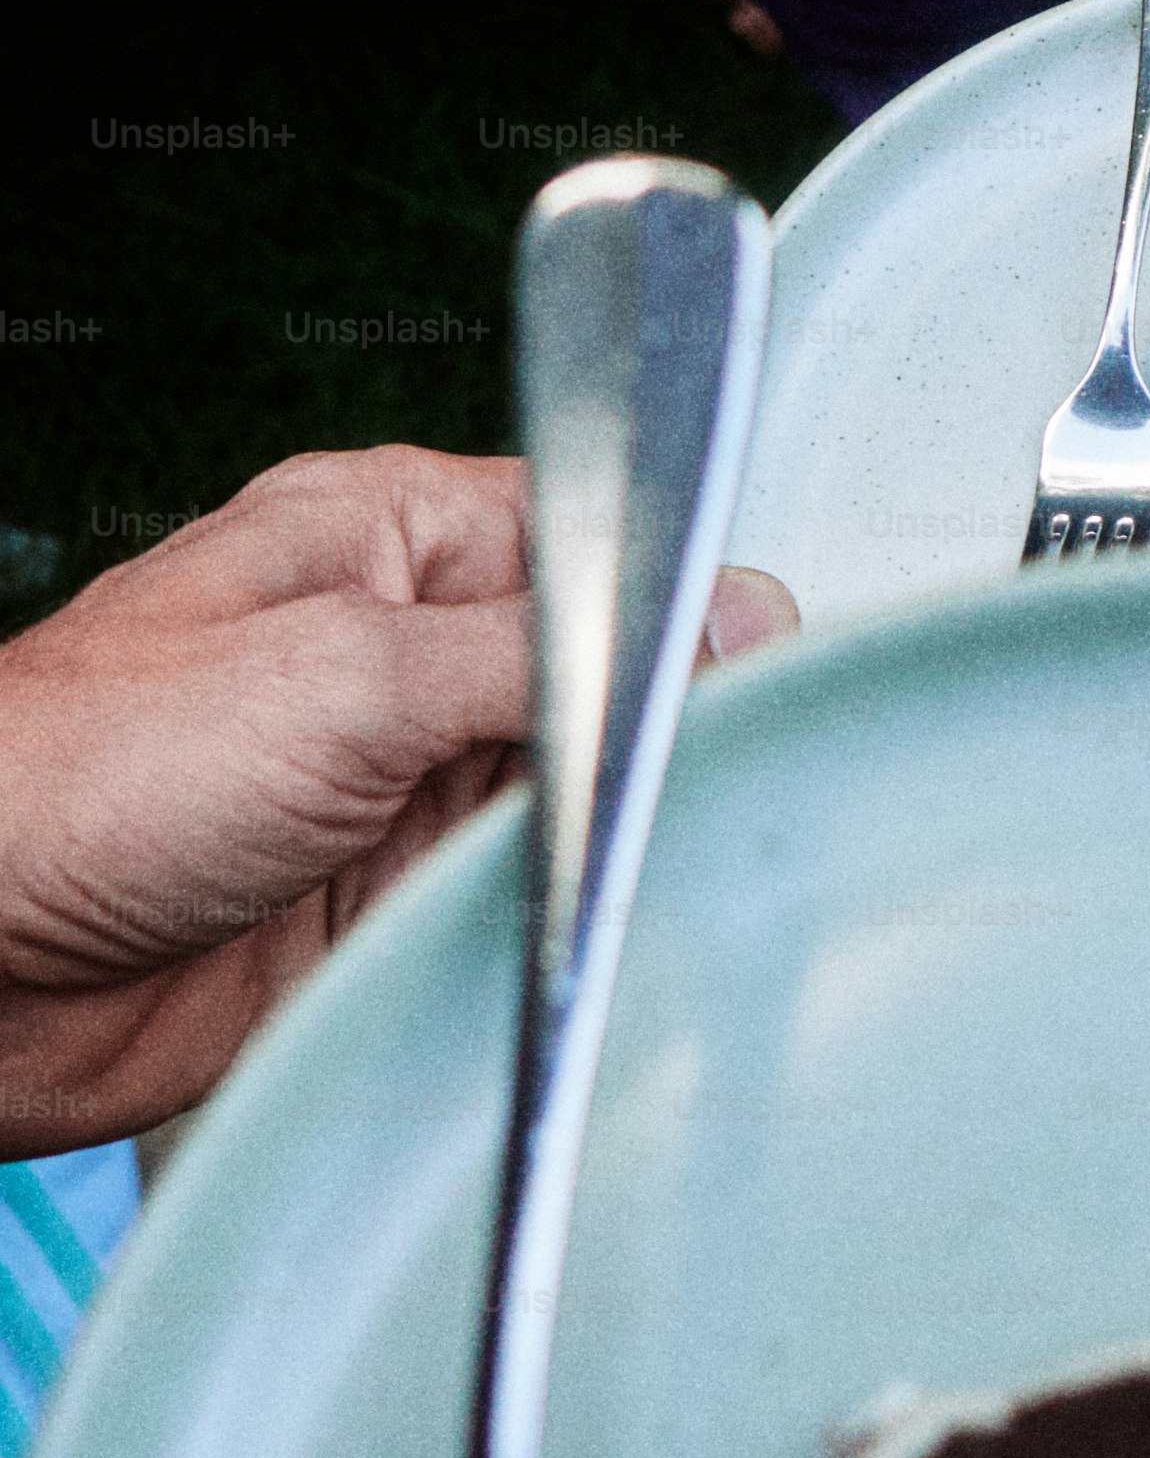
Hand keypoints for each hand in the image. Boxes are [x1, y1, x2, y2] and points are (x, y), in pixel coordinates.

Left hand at [0, 446, 798, 1157]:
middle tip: (680, 786)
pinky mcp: (410, 895)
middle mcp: (415, 648)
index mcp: (396, 535)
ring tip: (626, 860)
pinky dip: (575, 915)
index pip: (609, 533)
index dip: (684, 602)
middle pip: (619, 673)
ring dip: (616, 832)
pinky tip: (593, 923)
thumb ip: (554, 650)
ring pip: (595, 793)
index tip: (750, 677)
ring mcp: (417, 776)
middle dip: (659, 732)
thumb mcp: (355, 673)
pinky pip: (543, 894)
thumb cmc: (91, 782)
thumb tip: (734, 619)